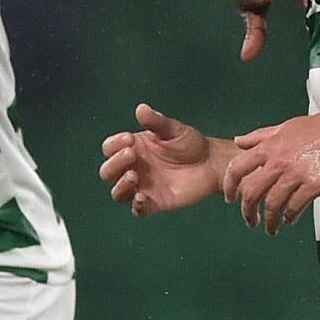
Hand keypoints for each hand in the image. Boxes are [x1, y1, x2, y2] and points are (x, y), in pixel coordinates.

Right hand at [99, 104, 225, 215]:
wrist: (211, 163)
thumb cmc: (190, 144)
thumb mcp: (173, 129)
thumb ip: (156, 122)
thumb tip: (141, 108)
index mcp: (133, 149)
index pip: (110, 149)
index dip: (114, 145)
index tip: (129, 139)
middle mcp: (134, 169)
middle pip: (108, 173)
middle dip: (114, 164)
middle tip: (132, 154)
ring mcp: (143, 187)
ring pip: (118, 193)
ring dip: (120, 185)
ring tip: (134, 175)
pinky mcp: (155, 203)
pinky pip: (139, 210)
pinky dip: (137, 206)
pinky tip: (142, 197)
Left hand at [223, 110, 319, 233]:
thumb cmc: (319, 126)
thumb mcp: (284, 127)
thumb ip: (260, 137)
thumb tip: (238, 142)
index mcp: (269, 147)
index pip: (237, 168)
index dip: (229, 186)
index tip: (230, 199)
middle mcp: (278, 161)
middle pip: (251, 192)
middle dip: (247, 212)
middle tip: (250, 221)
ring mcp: (295, 174)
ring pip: (272, 204)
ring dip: (269, 221)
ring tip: (271, 228)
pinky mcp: (314, 184)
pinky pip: (295, 207)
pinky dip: (289, 217)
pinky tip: (290, 220)